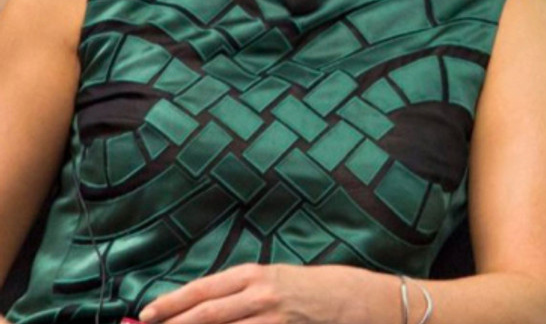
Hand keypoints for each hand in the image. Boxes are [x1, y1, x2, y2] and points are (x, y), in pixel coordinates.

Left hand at [138, 264, 375, 323]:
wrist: (353, 299)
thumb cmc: (310, 289)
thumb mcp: (273, 281)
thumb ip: (238, 293)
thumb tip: (198, 307)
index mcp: (253, 275)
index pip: (202, 289)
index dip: (171, 303)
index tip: (146, 314)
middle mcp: (260, 294)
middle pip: (205, 314)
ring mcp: (271, 318)